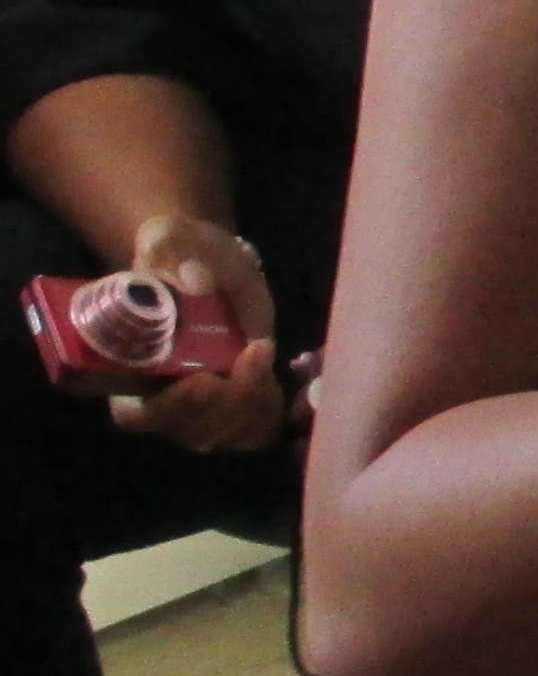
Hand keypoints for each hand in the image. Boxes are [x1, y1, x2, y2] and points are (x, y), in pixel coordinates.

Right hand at [100, 212, 288, 455]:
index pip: (140, 416)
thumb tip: (197, 279)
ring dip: (253, 404)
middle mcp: (161, 399)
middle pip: (191, 432)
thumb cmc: (177, 252)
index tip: (204, 377)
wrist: (207, 259)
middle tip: (251, 360)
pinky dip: (270, 409)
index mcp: (126, 370)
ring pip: (228, 434)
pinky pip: (256, 429)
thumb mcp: (166, 240)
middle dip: (225, 406)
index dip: (174, 407)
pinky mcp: (237, 402)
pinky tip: (273, 375)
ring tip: (261, 355)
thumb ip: (171, 254)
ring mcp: (201, 406)